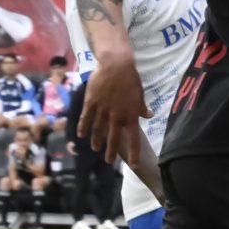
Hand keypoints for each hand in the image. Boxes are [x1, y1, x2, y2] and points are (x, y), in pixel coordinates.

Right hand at [79, 49, 145, 167]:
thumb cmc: (130, 78)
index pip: (134, 139)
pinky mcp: (91, 103)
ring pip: (98, 130)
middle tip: (109, 161)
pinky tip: (80, 135)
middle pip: (114, 139)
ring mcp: (102, 111)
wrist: (116, 65)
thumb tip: (148, 115)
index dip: (134, 153)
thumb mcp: (139, 93)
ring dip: (97, 141)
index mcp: (131, 115)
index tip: (134, 164)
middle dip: (111, 152)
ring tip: (96, 148)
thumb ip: (141, 107)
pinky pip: (86, 118)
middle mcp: (116, 117)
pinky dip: (83, 127)